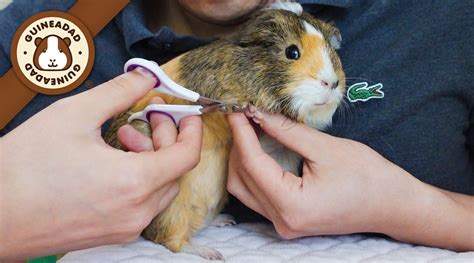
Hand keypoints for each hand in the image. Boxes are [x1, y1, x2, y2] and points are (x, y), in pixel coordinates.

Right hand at [0, 69, 201, 259]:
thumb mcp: (75, 115)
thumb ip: (119, 92)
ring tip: (121, 137)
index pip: (187, 156)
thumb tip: (146, 77)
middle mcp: (137, 211)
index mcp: (135, 182)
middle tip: (144, 119)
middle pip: (174, 170)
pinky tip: (112, 163)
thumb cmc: (26, 167)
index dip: (192, 130)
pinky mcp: (112, 235)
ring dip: (150, 158)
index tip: (186, 113)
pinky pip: (141, 204)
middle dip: (165, 139)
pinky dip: (137, 179)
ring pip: (159, 188)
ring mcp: (125, 227)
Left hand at [226, 112, 473, 250]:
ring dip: (242, 159)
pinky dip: (254, 171)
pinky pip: (257, 195)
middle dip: (238, 145)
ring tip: (250, 130)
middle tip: (243, 116)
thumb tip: (258, 114)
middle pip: (241, 178)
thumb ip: (287, 132)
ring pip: (244, 189)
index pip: (252, 163)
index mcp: (292, 204)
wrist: (392, 206)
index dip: (241, 133)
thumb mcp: (326, 148)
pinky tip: (260, 149)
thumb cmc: (368, 177)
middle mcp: (282, 220)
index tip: (236, 109)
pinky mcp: (287, 220)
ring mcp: (283, 224)